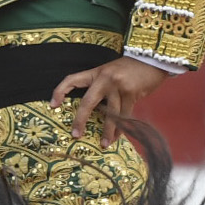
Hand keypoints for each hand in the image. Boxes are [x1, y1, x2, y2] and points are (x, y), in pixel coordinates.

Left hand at [50, 56, 170, 145]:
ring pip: (110, 114)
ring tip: (104, 144)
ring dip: (107, 131)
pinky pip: (125, 115)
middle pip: (88, 102)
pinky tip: (118, 137)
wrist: (151, 59)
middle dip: (80, 120)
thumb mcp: (110, 72)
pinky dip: (121, 127)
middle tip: (76, 134)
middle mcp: (105, 79)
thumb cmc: (129, 68)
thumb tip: (93, 110)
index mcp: (96, 72)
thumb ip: (100, 86)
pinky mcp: (132, 93)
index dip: (60, 91)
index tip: (52, 105)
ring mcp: (119, 86)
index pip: (72, 79)